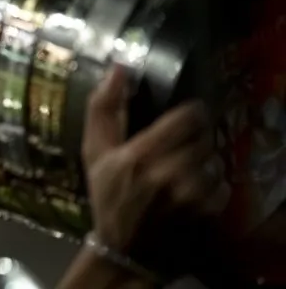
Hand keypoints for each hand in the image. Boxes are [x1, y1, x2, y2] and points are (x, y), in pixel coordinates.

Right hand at [82, 67, 229, 272]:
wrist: (126, 250)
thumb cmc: (108, 197)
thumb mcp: (94, 153)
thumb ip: (103, 108)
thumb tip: (119, 67)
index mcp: (140, 155)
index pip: (187, 118)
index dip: (191, 114)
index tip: (186, 117)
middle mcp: (168, 174)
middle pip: (204, 138)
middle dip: (194, 140)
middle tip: (179, 149)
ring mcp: (191, 197)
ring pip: (215, 161)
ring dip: (203, 163)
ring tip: (185, 172)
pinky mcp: (207, 214)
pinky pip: (223, 185)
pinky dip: (212, 186)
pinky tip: (192, 192)